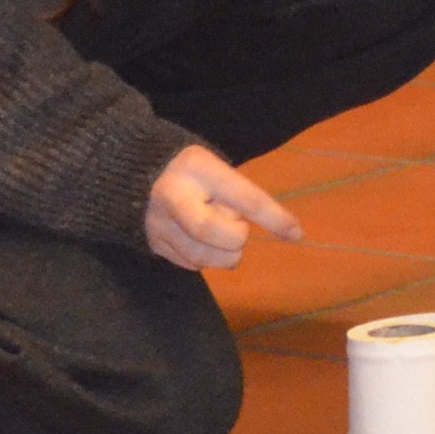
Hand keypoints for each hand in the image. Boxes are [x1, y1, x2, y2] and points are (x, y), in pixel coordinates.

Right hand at [145, 146, 300, 272]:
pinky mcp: (152, 243)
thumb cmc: (194, 172)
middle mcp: (173, 194)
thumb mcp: (217, 168)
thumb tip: (289, 232)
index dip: (273, 218)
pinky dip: (207, 260)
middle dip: (235, 238)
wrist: (137, 174)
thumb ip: (241, 195)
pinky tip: (203, 242)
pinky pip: (190, 265)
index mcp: (198, 168)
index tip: (296, 233)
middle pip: (212, 232)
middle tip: (237, 229)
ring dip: (225, 255)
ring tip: (222, 236)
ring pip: (201, 257)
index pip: (244, 197)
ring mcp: (158, 222)